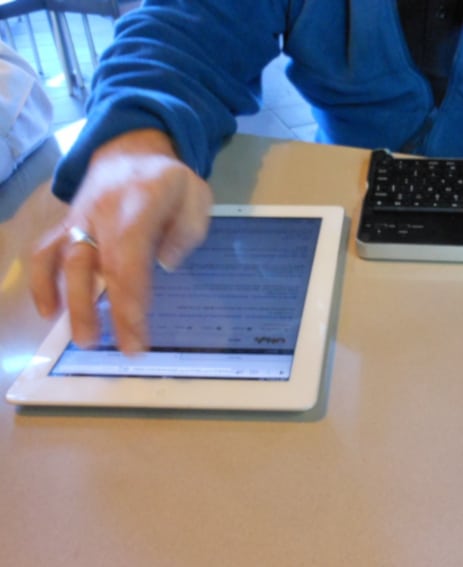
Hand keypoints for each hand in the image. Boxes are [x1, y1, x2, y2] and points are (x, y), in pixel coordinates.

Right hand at [30, 129, 212, 353]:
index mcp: (139, 204)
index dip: (130, 300)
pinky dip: (41, 282)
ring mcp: (79, 218)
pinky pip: (44, 252)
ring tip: (85, 339)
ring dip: (72, 302)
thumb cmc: (169, 181)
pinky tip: (49, 312)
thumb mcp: (196, 196)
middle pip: (94, 264)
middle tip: (113, 348)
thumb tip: (165, 265)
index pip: (129, 258)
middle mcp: (102, 212)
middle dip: (102, 310)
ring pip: (65, 260)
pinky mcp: (65, 224)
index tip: (137, 336)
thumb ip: (187, 231)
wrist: (130, 151)